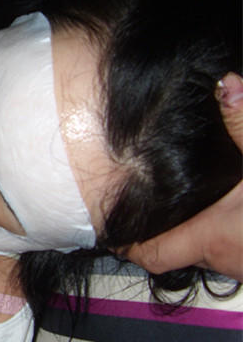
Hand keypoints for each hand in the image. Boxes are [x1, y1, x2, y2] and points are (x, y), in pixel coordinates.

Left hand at [124, 72, 242, 280]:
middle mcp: (228, 260)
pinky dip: (226, 236)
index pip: (149, 254)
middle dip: (159, 233)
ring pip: (208, 254)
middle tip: (142, 205)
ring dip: (195, 233)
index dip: (126, 243)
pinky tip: (234, 210)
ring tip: (184, 203)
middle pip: (175, 254)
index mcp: (215, 237)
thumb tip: (225, 82)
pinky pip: (236, 253)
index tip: (111, 227)